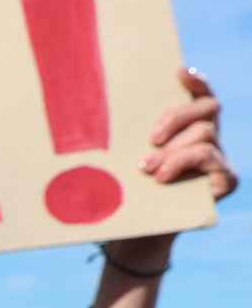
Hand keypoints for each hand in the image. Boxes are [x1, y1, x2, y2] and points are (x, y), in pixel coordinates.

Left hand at [104, 69, 237, 270]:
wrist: (135, 235)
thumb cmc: (124, 193)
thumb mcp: (119, 161)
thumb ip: (120, 139)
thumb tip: (83, 113)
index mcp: (184, 129)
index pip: (199, 95)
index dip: (195, 82)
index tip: (179, 72)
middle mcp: (207, 138)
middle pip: (207, 108)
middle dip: (177, 117)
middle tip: (151, 138)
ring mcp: (218, 158)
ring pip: (206, 135)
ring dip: (173, 150)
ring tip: (147, 168)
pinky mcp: (225, 179)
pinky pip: (212, 159)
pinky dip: (185, 163)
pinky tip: (163, 177)